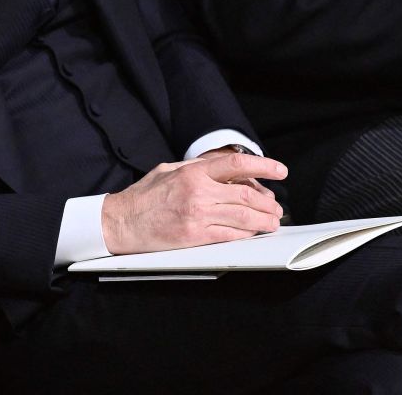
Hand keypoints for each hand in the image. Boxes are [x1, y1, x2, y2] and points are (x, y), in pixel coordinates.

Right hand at [101, 152, 287, 254]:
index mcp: (191, 172)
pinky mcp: (195, 236)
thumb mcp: (168, 170)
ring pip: (244, 217)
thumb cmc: (144, 196)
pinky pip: (231, 235)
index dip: (264, 166)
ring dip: (264, 220)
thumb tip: (225, 166)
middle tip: (277, 206)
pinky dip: (247, 234)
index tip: (280, 171)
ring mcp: (197, 215)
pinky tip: (254, 233)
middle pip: (246, 194)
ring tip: (272, 222)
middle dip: (268, 202)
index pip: (236, 164)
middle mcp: (197, 192)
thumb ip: (197, 167)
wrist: (122, 222)